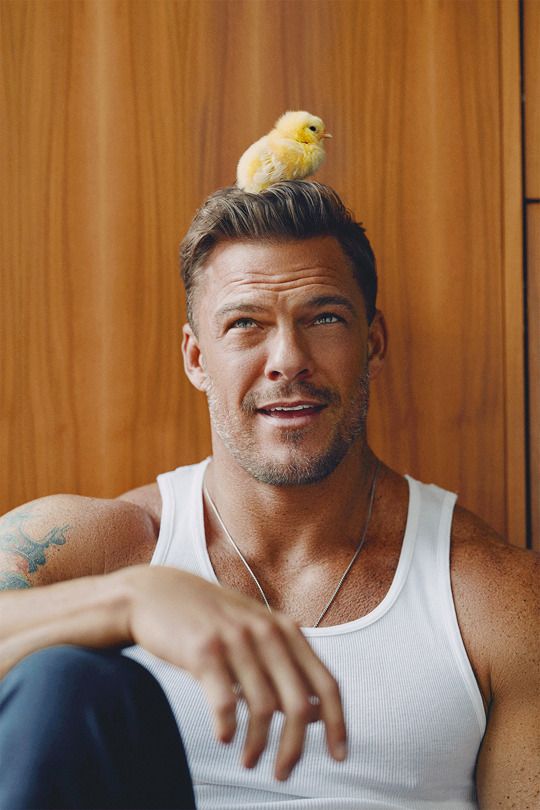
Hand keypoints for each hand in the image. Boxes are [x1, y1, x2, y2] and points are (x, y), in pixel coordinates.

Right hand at [124, 565, 346, 780]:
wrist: (157, 592)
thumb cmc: (210, 618)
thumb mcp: (256, 631)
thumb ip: (288, 665)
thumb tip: (320, 713)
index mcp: (286, 629)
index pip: (326, 683)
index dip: (338, 723)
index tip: (339, 756)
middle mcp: (267, 632)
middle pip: (298, 705)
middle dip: (294, 748)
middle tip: (282, 773)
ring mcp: (236, 640)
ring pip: (263, 710)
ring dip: (258, 745)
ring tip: (249, 761)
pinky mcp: (204, 651)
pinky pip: (224, 704)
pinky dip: (227, 729)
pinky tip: (224, 737)